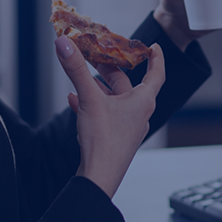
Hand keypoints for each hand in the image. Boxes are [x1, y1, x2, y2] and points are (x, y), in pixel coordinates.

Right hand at [55, 35, 164, 198]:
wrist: (98, 178)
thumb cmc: (104, 142)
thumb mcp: (89, 99)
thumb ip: (77, 69)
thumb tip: (65, 43)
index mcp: (142, 101)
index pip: (157, 73)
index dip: (156, 58)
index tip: (153, 46)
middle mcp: (139, 113)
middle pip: (128, 84)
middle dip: (111, 69)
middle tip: (98, 55)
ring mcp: (127, 126)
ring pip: (114, 99)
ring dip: (98, 86)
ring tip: (81, 77)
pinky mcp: (114, 137)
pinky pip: (105, 113)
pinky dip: (92, 104)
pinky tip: (73, 100)